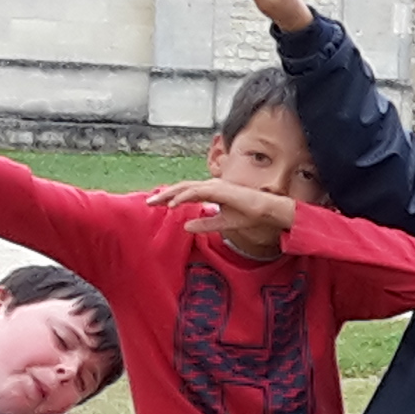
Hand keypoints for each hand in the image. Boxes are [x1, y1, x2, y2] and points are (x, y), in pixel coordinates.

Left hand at [144, 178, 295, 241]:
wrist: (266, 211)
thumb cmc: (249, 215)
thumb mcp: (222, 223)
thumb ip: (205, 224)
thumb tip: (186, 227)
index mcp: (212, 192)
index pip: (187, 193)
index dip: (171, 197)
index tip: (157, 204)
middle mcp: (211, 186)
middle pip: (182, 188)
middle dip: (164, 194)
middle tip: (148, 202)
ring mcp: (214, 186)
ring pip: (186, 188)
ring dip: (169, 194)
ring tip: (155, 202)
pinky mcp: (218, 189)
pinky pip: (196, 192)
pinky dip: (183, 197)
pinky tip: (172, 204)